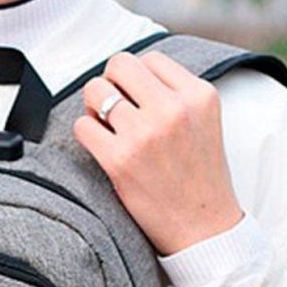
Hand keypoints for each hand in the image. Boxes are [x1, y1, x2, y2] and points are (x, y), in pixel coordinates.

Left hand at [73, 50, 244, 256]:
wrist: (203, 228)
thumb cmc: (200, 179)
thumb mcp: (204, 122)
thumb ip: (177, 95)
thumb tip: (132, 78)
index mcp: (198, 94)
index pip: (150, 59)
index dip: (136, 78)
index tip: (136, 100)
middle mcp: (172, 108)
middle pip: (119, 65)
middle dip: (110, 83)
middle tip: (114, 108)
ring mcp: (145, 134)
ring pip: (95, 90)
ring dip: (93, 107)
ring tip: (105, 127)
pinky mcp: (120, 160)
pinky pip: (83, 126)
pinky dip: (85, 133)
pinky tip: (100, 146)